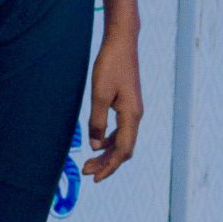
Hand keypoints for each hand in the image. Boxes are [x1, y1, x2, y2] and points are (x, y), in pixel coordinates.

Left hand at [83, 25, 141, 182]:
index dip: (109, 166)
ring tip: (90, 162)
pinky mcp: (128, 104)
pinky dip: (109, 140)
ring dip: (107, 153)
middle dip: (107, 163)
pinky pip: (121, 130)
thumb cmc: (110, 65)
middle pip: (124, 149)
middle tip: (87, 172)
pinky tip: (98, 142)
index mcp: (131, 115)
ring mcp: (133, 110)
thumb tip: (95, 146)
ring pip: (123, 140)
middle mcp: (136, 116)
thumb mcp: (99, 94)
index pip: (122, 150)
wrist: (122, 43)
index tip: (94, 178)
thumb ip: (98, 121)